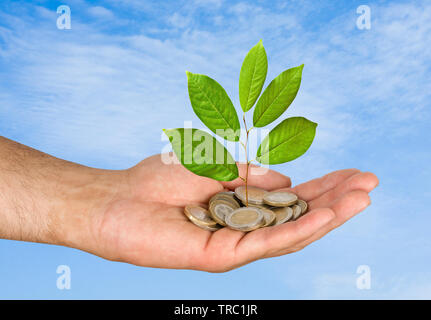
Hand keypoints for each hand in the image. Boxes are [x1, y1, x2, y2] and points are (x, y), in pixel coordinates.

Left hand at [91, 153, 378, 271]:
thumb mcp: (214, 163)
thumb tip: (287, 180)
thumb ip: (251, 173)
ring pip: (290, 233)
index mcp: (243, 203)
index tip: (356, 174)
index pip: (292, 196)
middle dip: (336, 200)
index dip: (325, 185)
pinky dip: (297, 230)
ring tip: (360, 199)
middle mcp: (244, 225)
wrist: (118, 200)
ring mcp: (235, 243)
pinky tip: (325, 216)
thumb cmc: (159, 180)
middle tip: (370, 184)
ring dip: (327, 216)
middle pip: (298, 215)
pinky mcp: (221, 256)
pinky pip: (266, 243)